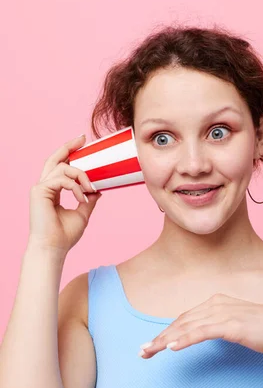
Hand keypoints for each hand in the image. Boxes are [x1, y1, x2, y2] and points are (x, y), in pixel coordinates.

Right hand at [28, 134, 101, 254]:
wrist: (53, 248)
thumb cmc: (65, 235)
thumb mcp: (82, 214)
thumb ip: (88, 200)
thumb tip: (98, 191)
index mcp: (52, 191)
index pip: (60, 166)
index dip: (70, 153)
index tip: (83, 144)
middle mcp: (45, 186)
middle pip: (55, 158)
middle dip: (69, 146)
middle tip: (83, 139)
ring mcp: (40, 188)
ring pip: (63, 167)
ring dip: (81, 176)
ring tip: (90, 189)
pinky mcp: (39, 191)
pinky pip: (62, 179)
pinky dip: (75, 187)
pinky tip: (82, 198)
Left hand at [138, 293, 262, 361]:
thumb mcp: (236, 326)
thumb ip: (218, 326)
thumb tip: (202, 334)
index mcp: (217, 301)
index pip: (184, 318)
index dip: (166, 331)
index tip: (151, 345)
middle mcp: (217, 304)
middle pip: (180, 322)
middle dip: (159, 337)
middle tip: (141, 352)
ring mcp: (224, 313)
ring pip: (186, 327)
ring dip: (165, 340)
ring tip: (149, 352)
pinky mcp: (231, 325)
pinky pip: (201, 333)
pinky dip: (184, 339)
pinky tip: (171, 348)